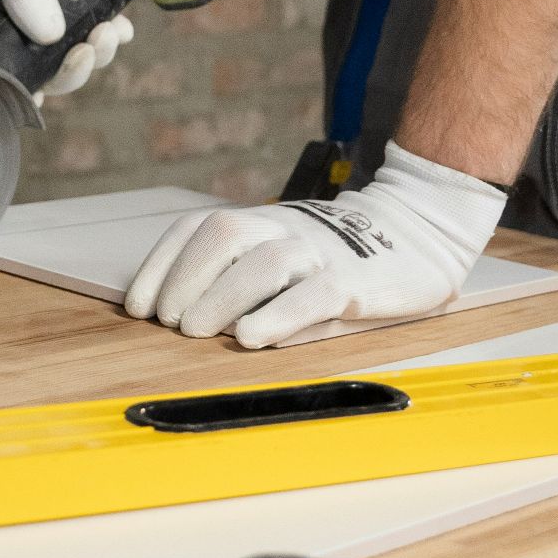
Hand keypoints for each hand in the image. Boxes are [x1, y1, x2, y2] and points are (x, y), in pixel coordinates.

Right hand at [0, 0, 131, 103]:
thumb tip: (51, 37)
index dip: (25, 86)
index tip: (52, 80)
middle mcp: (15, 22)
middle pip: (43, 72)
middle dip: (73, 69)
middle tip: (91, 48)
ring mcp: (48, 13)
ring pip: (73, 56)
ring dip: (96, 53)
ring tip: (110, 32)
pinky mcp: (79, 2)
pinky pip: (96, 33)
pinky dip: (111, 35)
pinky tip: (119, 24)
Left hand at [124, 142, 507, 347]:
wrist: (419, 231)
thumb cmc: (334, 257)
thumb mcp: (280, 254)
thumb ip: (237, 274)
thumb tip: (175, 313)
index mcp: (260, 221)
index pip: (196, 230)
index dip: (161, 266)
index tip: (138, 305)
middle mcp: (284, 228)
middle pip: (224, 235)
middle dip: (186, 280)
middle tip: (171, 323)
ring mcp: (319, 252)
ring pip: (265, 263)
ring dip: (222, 298)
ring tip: (197, 332)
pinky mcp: (354, 281)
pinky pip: (314, 294)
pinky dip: (279, 316)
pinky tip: (252, 336)